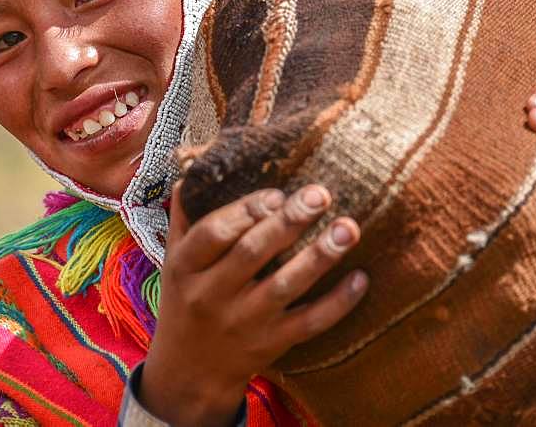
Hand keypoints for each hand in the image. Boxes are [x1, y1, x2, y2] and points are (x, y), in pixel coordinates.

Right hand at [139, 184, 366, 426]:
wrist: (189, 372)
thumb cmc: (186, 299)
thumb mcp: (174, 259)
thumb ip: (186, 214)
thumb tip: (195, 164)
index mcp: (186, 267)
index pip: (213, 233)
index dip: (245, 210)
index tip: (276, 193)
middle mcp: (212, 295)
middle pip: (252, 253)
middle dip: (289, 222)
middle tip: (320, 194)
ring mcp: (244, 322)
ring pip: (285, 286)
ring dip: (320, 256)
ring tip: (348, 228)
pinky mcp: (272, 344)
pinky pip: (309, 323)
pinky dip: (337, 302)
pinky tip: (361, 277)